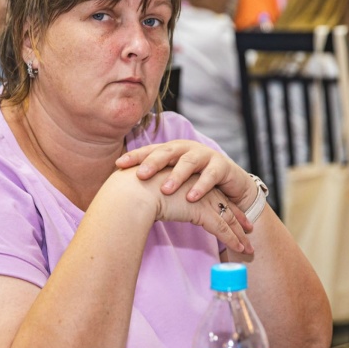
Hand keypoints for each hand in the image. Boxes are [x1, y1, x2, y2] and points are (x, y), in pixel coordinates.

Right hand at [106, 166, 252, 253]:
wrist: (133, 191)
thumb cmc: (131, 193)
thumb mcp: (145, 196)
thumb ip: (150, 202)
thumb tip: (140, 212)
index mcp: (186, 180)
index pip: (208, 194)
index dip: (220, 204)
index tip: (231, 214)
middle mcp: (196, 187)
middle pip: (222, 204)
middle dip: (236, 217)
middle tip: (248, 228)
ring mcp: (200, 198)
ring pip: (226, 217)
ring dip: (238, 233)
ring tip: (247, 246)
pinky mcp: (201, 211)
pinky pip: (222, 228)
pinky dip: (233, 239)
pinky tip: (240, 248)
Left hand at [115, 140, 257, 212]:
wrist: (230, 186)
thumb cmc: (195, 182)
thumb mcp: (174, 180)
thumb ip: (153, 181)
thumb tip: (121, 191)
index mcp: (172, 150)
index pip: (150, 151)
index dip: (135, 156)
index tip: (118, 165)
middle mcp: (186, 149)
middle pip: (167, 152)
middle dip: (153, 163)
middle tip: (140, 176)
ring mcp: (205, 155)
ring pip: (188, 162)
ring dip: (176, 176)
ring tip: (165, 190)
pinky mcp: (222, 166)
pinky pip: (210, 175)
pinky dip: (201, 186)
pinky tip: (191, 198)